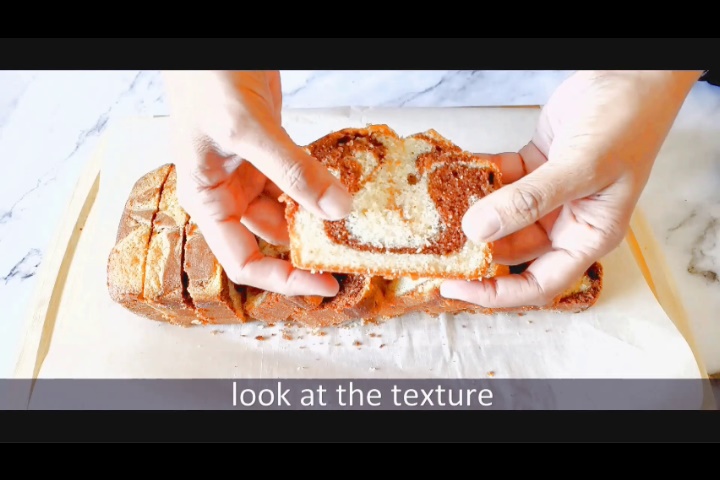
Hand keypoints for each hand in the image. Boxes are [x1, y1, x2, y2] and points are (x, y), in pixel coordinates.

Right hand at [162, 71, 352, 295]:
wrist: (211, 42)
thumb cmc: (204, 81)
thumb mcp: (246, 130)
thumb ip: (292, 170)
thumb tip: (336, 209)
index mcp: (208, 202)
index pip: (244, 261)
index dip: (284, 278)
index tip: (323, 283)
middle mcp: (229, 195)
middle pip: (274, 238)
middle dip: (310, 245)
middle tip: (350, 249)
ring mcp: (251, 175)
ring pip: (292, 210)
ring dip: (320, 214)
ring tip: (354, 219)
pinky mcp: (272, 154)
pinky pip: (301, 181)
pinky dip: (321, 185)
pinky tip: (343, 187)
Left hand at [441, 70, 701, 307]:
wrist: (631, 76)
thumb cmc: (627, 123)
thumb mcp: (582, 167)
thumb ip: (530, 201)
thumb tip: (479, 230)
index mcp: (588, 236)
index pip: (538, 283)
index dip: (496, 293)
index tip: (456, 287)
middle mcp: (567, 222)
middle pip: (512, 251)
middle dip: (476, 249)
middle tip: (437, 243)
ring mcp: (548, 196)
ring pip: (501, 217)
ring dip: (472, 212)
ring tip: (439, 209)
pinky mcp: (534, 168)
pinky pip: (499, 182)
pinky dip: (479, 177)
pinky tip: (457, 172)